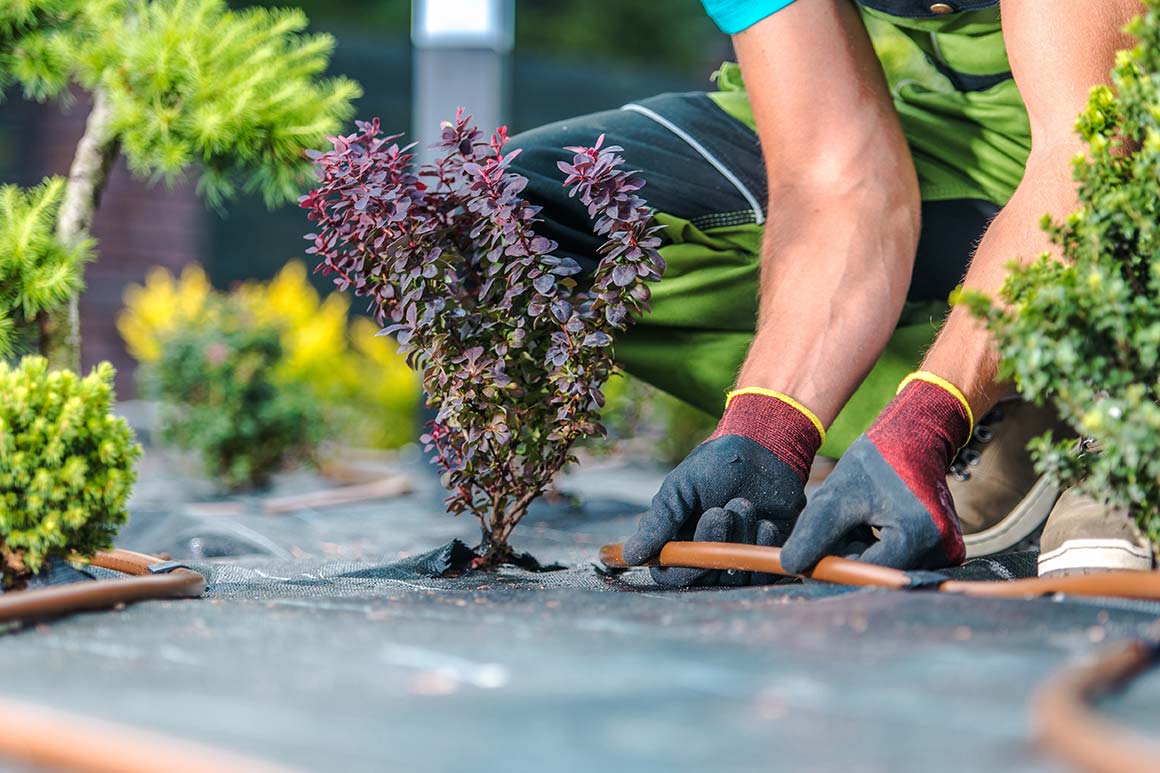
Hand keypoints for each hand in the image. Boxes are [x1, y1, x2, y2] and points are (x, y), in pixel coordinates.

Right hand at [622, 389, 822, 585]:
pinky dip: (762, 545)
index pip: (669, 574)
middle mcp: (705, 553)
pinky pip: (762, 570)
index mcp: (678, 539)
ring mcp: (736, 556)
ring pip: (733, 574)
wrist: (764, 450)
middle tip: (720, 512)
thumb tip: (630, 555)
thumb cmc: (715, 465)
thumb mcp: (680, 487)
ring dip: (739, 539)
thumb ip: (658, 521)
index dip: (679, 566)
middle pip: (703, 577)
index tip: (689, 541)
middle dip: (712, 543)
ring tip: (744, 505)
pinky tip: (765, 521)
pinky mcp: (764, 556)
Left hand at [780, 373, 971, 572]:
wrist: (915, 439)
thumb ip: (815, 532)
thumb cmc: (875, 461)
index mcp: (918, 535)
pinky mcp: (947, 548)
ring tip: (856, 520)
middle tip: (836, 527)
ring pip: (888, 567)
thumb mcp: (837, 494)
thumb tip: (791, 566)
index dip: (836, 566)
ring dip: (863, 552)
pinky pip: (901, 559)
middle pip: (879, 572)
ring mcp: (948, 550)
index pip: (867, 572)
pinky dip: (879, 548)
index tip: (811, 558)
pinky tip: (872, 524)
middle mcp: (942, 550)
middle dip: (850, 556)